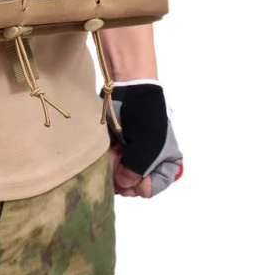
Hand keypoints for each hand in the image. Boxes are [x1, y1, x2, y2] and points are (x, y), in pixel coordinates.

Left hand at [104, 81, 182, 198]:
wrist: (129, 87)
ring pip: (120, 172)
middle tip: (118, 164)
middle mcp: (150, 159)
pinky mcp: (118, 143)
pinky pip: (111, 160)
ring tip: (112, 154)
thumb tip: (123, 184)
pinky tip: (107, 150)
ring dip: (113, 167)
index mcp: (168, 161)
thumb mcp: (147, 149)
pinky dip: (107, 158)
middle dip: (124, 176)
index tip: (131, 178)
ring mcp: (133, 151)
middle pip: (134, 181)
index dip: (141, 186)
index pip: (154, 187)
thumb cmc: (144, 117)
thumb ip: (136, 172)